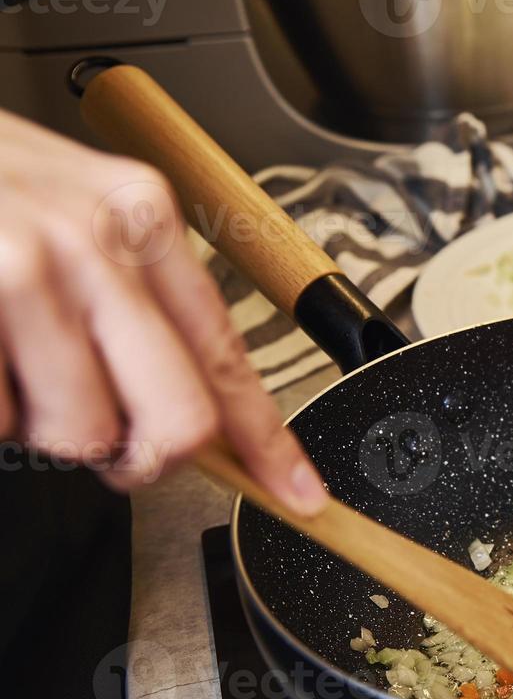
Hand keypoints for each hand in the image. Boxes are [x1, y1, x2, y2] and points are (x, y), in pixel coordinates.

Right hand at [0, 110, 327, 514]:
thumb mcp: (71, 207)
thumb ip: (134, 297)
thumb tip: (193, 405)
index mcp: (139, 215)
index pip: (228, 354)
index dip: (268, 440)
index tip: (298, 491)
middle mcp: (93, 242)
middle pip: (177, 418)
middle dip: (143, 455)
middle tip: (109, 446)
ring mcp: (23, 274)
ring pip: (79, 432)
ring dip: (40, 421)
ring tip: (10, 358)